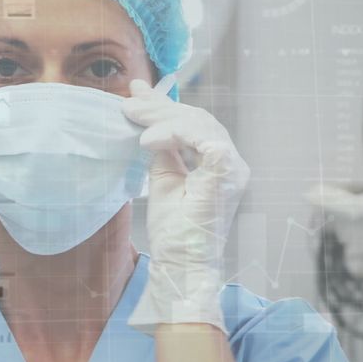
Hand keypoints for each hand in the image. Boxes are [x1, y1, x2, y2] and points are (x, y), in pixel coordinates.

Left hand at [122, 79, 249, 333]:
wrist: (182, 264)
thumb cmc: (174, 231)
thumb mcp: (163, 178)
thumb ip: (163, 149)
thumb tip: (148, 118)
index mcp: (220, 164)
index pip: (195, 124)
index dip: (165, 108)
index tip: (136, 97)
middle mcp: (232, 163)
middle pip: (198, 119)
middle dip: (160, 107)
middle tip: (129, 101)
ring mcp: (234, 168)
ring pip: (200, 123)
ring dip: (162, 116)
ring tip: (132, 116)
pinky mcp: (227, 174)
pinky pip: (204, 138)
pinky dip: (174, 132)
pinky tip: (148, 140)